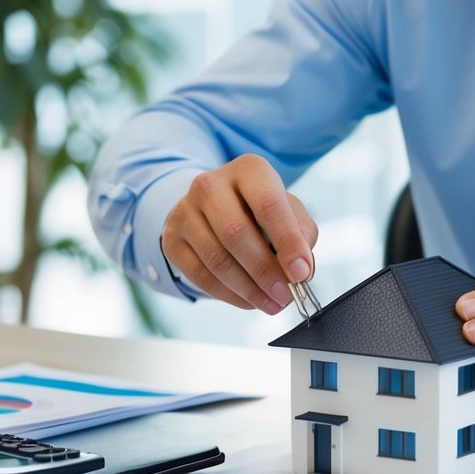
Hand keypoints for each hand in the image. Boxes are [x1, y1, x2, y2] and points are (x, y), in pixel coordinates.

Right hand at [160, 154, 316, 312]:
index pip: (268, 205)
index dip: (287, 242)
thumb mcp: (290, 213)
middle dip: (265, 271)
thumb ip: (302, 237)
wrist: (217, 209)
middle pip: (236, 233)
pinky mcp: (172, 239)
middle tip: (285, 295)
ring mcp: (185, 210)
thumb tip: (301, 271)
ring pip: (216, 259)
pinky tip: (249, 301)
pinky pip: (200, 275)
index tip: (301, 273)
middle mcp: (210, 184)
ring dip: (248, 289)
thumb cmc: (262, 212)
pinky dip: (229, 294)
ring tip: (271, 303)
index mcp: (248, 170)